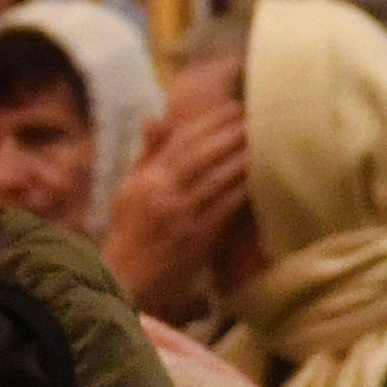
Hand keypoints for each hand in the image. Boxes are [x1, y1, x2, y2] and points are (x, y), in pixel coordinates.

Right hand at [104, 89, 251, 316]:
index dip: (208, 122)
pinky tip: (256, 178)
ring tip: (260, 142)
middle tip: (253, 119)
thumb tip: (155, 118)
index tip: (231, 109)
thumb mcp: (130, 189)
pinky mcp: (196, 238)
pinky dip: (240, 191)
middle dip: (229, 134)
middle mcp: (163, 192)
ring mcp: (180, 215)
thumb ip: (148, 155)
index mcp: (148, 178)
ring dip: (240, 158)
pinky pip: (224, 208)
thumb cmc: (131, 230)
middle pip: (201, 155)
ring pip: (215, 179)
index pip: (180, 141)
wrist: (126, 278)